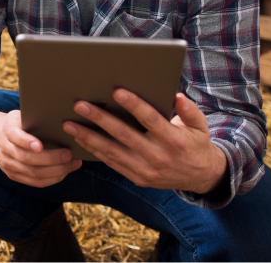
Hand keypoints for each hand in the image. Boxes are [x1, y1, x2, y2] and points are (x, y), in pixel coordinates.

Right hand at [0, 109, 81, 187]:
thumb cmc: (14, 123)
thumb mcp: (19, 116)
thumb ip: (34, 120)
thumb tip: (61, 120)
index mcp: (7, 130)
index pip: (15, 137)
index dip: (27, 142)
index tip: (40, 146)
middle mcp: (5, 149)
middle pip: (27, 159)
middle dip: (51, 159)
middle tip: (69, 154)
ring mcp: (8, 165)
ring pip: (33, 173)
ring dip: (56, 171)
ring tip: (73, 164)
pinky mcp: (13, 175)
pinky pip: (34, 182)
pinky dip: (52, 179)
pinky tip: (64, 172)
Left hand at [62, 90, 226, 193]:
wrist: (201, 177)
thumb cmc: (196, 143)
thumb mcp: (200, 125)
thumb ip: (189, 110)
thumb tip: (177, 96)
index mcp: (174, 140)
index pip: (150, 119)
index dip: (134, 105)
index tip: (117, 91)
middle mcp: (158, 157)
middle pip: (124, 135)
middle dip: (100, 119)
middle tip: (80, 105)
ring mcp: (146, 171)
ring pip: (112, 152)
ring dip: (89, 138)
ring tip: (69, 124)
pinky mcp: (138, 178)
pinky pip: (112, 164)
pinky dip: (95, 152)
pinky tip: (81, 140)